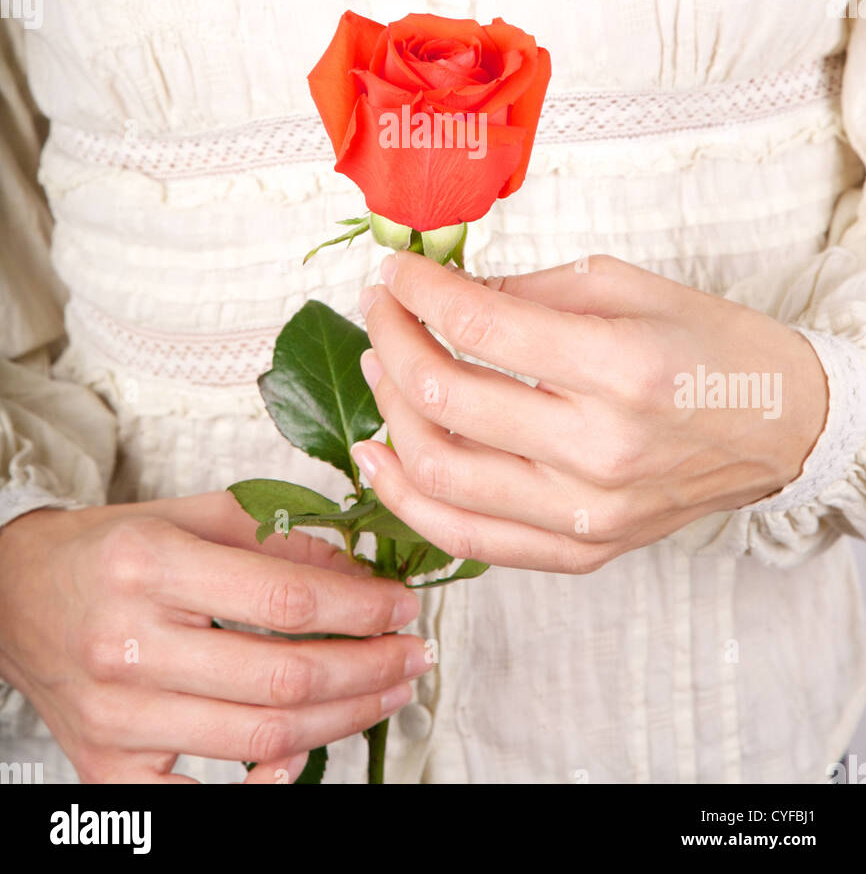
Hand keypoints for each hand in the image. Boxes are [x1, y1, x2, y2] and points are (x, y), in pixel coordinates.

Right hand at [0, 491, 427, 782]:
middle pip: (282, 675)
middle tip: (412, 653)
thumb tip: (360, 569)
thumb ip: (277, 535)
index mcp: (150, 566)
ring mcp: (117, 717)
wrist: (15, 597)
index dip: (361, 607)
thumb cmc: (108, 552)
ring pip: (259, 736)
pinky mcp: (106, 768)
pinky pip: (200, 802)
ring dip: (343, 718)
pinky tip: (302, 757)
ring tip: (386, 691)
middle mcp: (129, 644)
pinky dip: (262, 787)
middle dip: (369, 668)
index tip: (403, 604)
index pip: (285, 598)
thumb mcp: (191, 515)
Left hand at [350, 252, 829, 572]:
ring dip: (389, 415)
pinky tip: (383, 457)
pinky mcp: (582, 550)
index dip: (417, 292)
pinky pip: (470, 539)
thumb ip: (525, 291)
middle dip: (392, 340)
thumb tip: (442, 291)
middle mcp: (600, 450)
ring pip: (441, 477)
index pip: (478, 326)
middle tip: (381, 309)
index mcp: (619, 368)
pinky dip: (410, 499)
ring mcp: (589, 513)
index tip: (393, 272)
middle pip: (446, 399)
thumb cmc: (710, 348)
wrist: (782, 425)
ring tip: (379, 370)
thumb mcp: (624, 287)